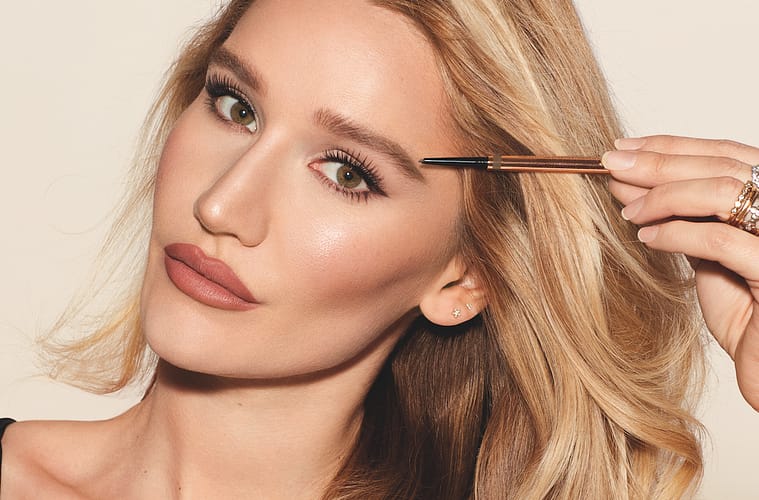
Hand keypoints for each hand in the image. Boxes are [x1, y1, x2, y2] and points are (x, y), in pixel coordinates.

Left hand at [603, 135, 758, 409]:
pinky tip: (646, 239)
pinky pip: (720, 240)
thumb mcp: (711, 252)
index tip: (622, 148)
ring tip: (626, 211)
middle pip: (720, 166)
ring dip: (662, 195)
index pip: (725, 153)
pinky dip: (675, 233)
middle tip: (609, 164)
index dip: (672, 145)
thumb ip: (682, 215)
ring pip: (720, 191)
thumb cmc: (746, 311)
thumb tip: (629, 182)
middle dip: (656, 162)